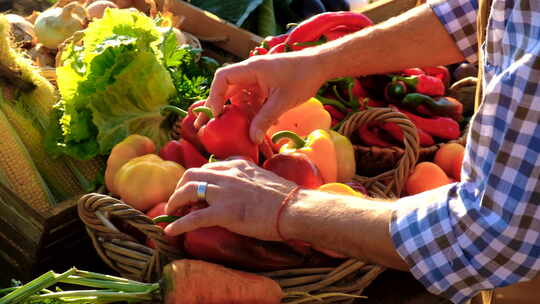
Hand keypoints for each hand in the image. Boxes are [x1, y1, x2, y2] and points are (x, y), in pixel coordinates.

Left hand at [164, 159, 296, 240]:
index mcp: (238, 165)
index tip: (194, 190)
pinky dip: (179, 225)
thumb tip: (242, 190)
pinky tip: (170, 231)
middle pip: (191, 174)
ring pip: (188, 191)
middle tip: (178, 201)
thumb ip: (249, 179)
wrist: (296, 208)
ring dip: (175, 201)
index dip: (197, 179)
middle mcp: (227, 174)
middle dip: (180, 187)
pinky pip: (193, 218)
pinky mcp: (224, 212)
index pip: (208, 167)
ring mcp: (224, 192)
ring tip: (171, 212)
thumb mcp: (264, 178)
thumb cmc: (287, 197)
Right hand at [195, 52, 328, 143]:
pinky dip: (247, 111)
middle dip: (216, 107)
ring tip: (222, 129)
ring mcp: (256, 78)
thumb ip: (266, 119)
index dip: (214, 96)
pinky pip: (250, 99)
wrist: (320, 66)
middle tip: (205, 125)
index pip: (223, 78)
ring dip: (232, 111)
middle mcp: (250, 72)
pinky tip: (248, 126)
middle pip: (225, 88)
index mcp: (251, 69)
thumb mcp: (283, 101)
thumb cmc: (302, 77)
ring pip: (237, 95)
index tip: (215, 114)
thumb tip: (252, 139)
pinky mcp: (264, 85)